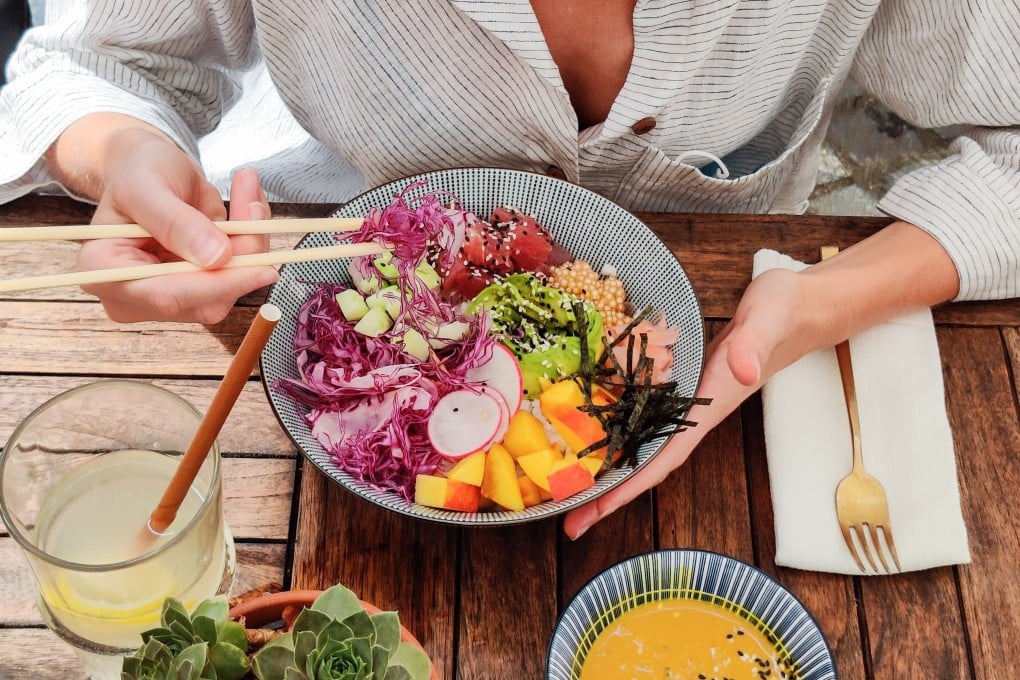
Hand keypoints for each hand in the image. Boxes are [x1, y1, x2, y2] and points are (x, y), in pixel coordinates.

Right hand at [76, 132, 277, 322]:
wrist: (149, 168)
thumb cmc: (137, 171)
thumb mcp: (148, 185)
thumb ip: (177, 222)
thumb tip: (218, 258)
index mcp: (102, 271)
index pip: (166, 295)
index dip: (218, 284)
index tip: (264, 267)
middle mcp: (133, 295)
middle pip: (204, 298)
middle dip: (242, 255)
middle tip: (255, 203)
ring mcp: (168, 297)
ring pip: (229, 288)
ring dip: (251, 243)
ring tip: (248, 194)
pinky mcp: (198, 290)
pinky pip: (238, 276)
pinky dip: (252, 242)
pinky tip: (248, 207)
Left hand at [562, 267, 820, 538]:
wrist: (797, 308)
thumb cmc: (783, 313)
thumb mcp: (767, 322)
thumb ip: (753, 346)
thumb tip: (743, 372)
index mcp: (710, 406)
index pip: (666, 456)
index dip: (633, 485)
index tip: (600, 512)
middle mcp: (694, 412)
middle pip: (647, 462)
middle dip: (610, 494)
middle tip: (569, 522)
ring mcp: (686, 400)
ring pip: (641, 442)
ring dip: (609, 467)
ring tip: (568, 490)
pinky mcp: (681, 382)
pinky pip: (643, 415)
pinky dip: (617, 430)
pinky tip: (591, 435)